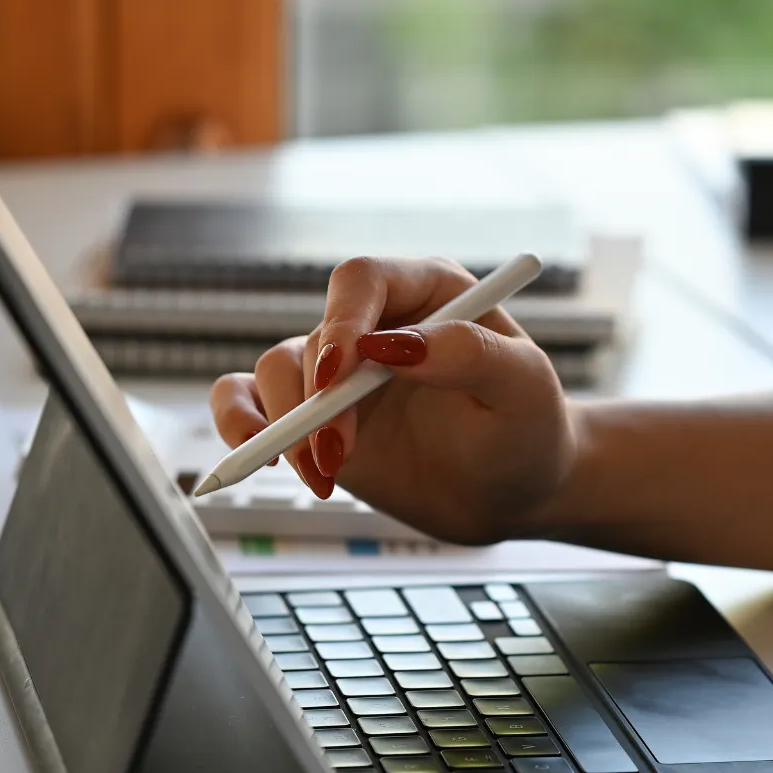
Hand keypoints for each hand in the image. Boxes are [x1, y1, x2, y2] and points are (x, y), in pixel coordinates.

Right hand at [209, 256, 577, 542]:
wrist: (519, 491)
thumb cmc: (531, 429)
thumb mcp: (525, 388)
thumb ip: (470, 354)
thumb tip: (394, 344)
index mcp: (429, 292)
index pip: (360, 281)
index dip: (340, 321)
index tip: (338, 376)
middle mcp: (378, 324)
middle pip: (315, 336)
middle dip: (318, 399)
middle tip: (339, 453)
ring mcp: (343, 372)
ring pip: (276, 372)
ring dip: (287, 426)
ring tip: (327, 474)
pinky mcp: (319, 417)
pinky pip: (250, 402)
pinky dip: (241, 425)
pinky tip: (263, 459)